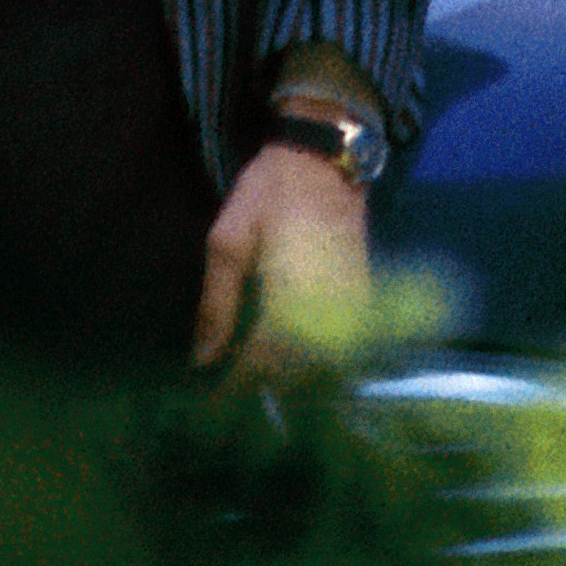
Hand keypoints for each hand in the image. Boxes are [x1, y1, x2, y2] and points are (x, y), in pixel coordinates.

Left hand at [192, 137, 370, 377]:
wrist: (325, 160)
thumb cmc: (269, 194)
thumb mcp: (227, 242)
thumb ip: (216, 305)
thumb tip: (203, 360)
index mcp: (289, 302)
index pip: (261, 365)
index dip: (234, 390)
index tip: (210, 404)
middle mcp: (327, 315)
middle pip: (294, 377)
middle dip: (261, 390)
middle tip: (229, 394)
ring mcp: (351, 311)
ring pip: (320, 369)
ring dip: (289, 379)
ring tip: (256, 379)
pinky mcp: (363, 302)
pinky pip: (340, 350)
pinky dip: (314, 361)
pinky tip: (290, 358)